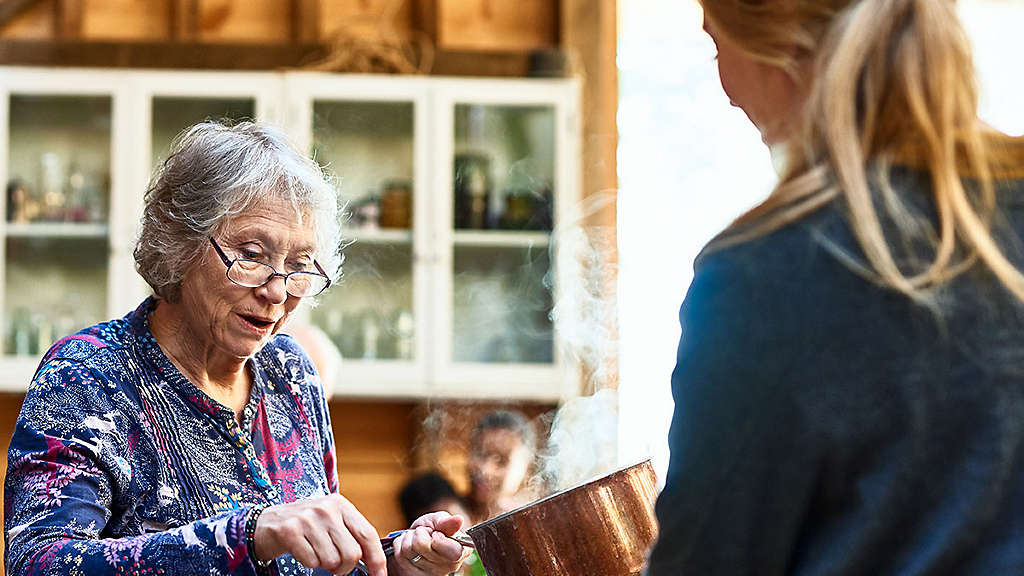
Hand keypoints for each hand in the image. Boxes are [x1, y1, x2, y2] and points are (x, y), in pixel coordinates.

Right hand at [253, 494, 385, 575]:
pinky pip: (311, 562)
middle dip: (344, 568)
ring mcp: (308, 519)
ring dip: (324, 564)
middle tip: (334, 566)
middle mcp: (327, 508)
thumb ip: (351, 536)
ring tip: (314, 551)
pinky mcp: (290, 531)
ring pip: (332, 561)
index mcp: (342, 505)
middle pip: (352, 553)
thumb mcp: (331, 522)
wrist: (267, 522)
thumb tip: (373, 563)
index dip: (376, 559)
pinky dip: (308, 563)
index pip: (368, 534)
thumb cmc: (306, 526)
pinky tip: (302, 550)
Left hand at [390, 512, 467, 575]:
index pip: (452, 551)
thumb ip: (447, 522)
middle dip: (420, 533)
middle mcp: (448, 566)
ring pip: (408, 549)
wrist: (418, 538)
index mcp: (461, 552)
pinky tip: (410, 548)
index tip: (436, 534)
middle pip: (422, 545)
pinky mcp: (413, 575)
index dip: (439, 539)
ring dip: (409, 538)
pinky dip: (401, 545)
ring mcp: (430, 573)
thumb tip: (458, 519)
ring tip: (416, 539)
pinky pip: (399, 555)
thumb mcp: (439, 520)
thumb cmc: (433, 528)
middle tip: (426, 534)